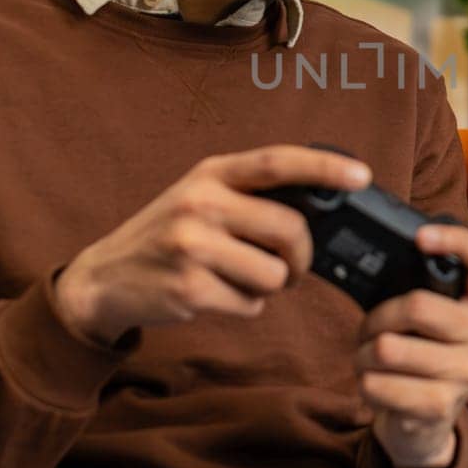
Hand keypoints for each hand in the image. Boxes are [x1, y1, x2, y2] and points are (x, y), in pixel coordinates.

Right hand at [53, 146, 371, 344]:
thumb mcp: (201, 197)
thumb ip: (251, 195)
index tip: (362, 175)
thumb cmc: (169, 236)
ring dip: (269, 286)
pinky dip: (244, 306)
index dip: (324, 167)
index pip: (277, 161)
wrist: (105, 278)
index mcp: (211, 173)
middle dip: (300, 255)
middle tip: (287, 265)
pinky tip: (215, 294)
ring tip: (237, 278)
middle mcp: (201, 202)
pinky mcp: (189, 288)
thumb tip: (322, 206)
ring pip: (275, 274)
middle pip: (290, 229)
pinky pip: (251, 305)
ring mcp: (192, 245)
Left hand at [355, 222, 467, 467]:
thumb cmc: (421, 359)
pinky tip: (376, 385)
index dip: (456, 241)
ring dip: (364, 353)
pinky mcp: (439, 406)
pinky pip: (377, 383)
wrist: (424, 426)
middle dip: (377, 317)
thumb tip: (378, 259)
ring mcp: (467, 375)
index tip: (419, 237)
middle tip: (370, 329)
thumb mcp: (432, 322)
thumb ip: (421, 291)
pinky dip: (364, 382)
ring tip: (370, 360)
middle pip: (418, 306)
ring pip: (387, 347)